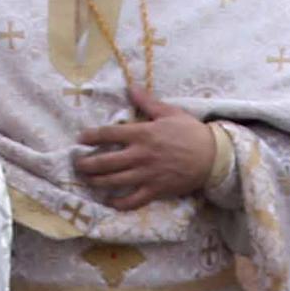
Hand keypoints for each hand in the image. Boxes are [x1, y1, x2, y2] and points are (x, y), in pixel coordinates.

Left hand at [72, 83, 216, 211]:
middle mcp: (140, 155)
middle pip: (105, 162)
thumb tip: (130, 87)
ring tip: (87, 180)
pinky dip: (119, 203)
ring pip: (114, 181)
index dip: (91, 137)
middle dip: (86, 164)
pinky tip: (110, 201)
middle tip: (77, 164)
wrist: (212, 156)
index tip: (80, 139)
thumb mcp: (169, 112)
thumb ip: (147, 102)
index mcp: (143, 133)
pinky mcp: (155, 190)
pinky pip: (132, 200)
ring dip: (96, 182)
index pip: (109, 134)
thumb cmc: (190, 132)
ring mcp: (147, 175)